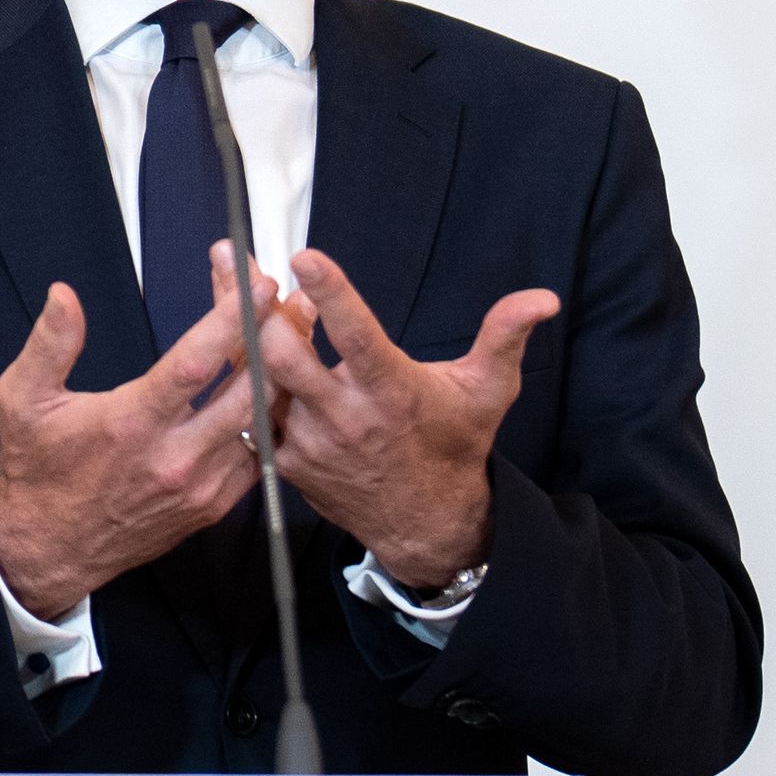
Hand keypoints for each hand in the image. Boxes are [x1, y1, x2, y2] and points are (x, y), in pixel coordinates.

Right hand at [0, 246, 267, 619]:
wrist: (51, 547)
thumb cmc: (39, 471)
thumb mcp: (23, 400)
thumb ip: (49, 344)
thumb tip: (63, 296)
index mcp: (131, 423)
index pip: (197, 362)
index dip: (233, 319)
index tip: (256, 284)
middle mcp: (174, 457)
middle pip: (249, 390)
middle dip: (273, 338)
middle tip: (284, 303)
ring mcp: (199, 485)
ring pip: (262, 423)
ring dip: (278, 376)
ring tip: (287, 336)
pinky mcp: (213, 505)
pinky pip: (257, 456)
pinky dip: (267, 419)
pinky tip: (269, 389)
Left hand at [261, 248, 554, 591]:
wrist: (425, 519)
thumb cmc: (454, 443)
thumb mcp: (488, 390)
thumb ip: (505, 337)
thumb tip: (541, 298)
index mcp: (392, 391)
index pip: (356, 337)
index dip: (331, 295)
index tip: (304, 256)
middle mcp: (345, 418)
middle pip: (286, 357)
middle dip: (262, 311)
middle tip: (251, 270)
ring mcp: (310, 443)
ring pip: (259, 380)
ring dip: (245, 334)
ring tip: (234, 286)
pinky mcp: (286, 461)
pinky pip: (251, 412)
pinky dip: (242, 377)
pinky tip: (237, 342)